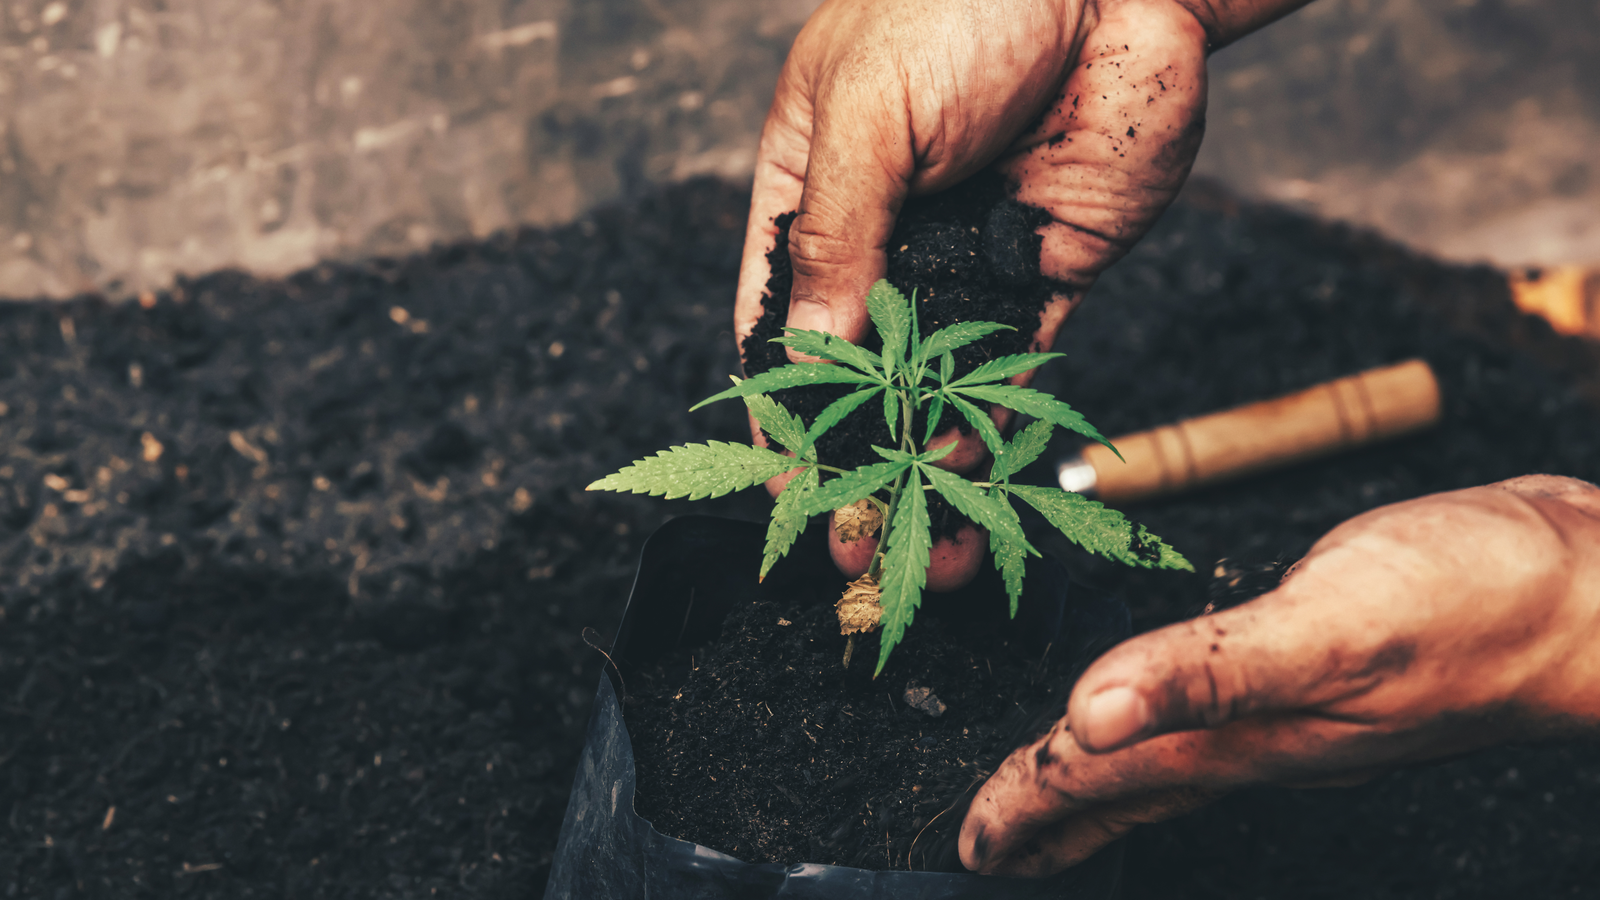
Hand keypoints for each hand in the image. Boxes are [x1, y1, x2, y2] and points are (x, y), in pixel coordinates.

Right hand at [733, 0, 1257, 585]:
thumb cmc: (961, 3)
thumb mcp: (866, 114)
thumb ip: (834, 236)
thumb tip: (805, 357)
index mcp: (810, 198)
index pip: (776, 329)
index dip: (776, 418)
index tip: (780, 498)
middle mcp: (880, 245)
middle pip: (854, 380)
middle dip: (853, 465)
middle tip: (854, 550)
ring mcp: (962, 265)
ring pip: (932, 394)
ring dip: (926, 470)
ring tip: (924, 545)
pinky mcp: (1041, 274)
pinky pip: (1012, 372)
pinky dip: (995, 432)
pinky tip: (977, 482)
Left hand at [959, 475, 1599, 874]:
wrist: (1588, 594)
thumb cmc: (1477, 606)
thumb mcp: (1333, 626)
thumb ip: (1208, 673)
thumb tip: (1088, 713)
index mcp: (1241, 737)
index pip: (1102, 783)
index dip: (1028, 808)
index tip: (971, 846)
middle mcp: (1258, 738)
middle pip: (1126, 790)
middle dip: (1051, 817)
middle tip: (993, 845)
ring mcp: (1293, 712)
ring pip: (1167, 761)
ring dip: (1101, 784)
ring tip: (1057, 795)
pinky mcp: (1319, 670)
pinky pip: (1213, 712)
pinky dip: (1164, 722)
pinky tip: (1170, 714)